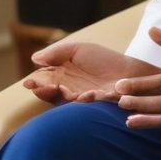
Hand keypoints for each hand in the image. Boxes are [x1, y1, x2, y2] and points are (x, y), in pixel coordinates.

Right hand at [23, 41, 160, 103]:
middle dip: (46, 91)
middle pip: (49, 93)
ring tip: (71, 91)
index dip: (35, 83)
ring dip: (66, 96)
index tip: (30, 82)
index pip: (42, 81)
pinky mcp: (92, 109)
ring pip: (64, 101)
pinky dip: (86, 101)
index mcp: (61, 75)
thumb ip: (57, 52)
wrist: (130, 72)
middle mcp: (66, 90)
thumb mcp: (79, 50)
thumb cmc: (104, 60)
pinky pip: (84, 107)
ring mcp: (79, 101)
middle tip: (49, 86)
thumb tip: (34, 58)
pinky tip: (90, 94)